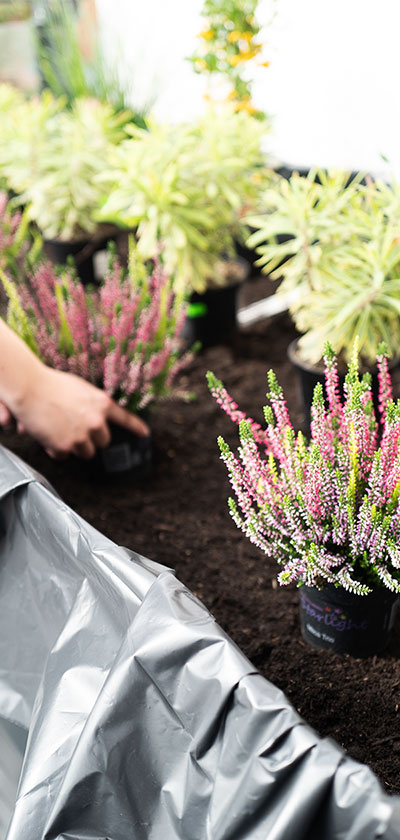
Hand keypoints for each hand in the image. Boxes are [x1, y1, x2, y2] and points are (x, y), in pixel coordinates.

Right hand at [3, 366, 148, 459]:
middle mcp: (97, 421)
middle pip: (103, 442)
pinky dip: (57, 450)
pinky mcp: (66, 447)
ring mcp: (82, 436)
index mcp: (102, 404)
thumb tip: (96, 421)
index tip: (145, 434)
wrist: (29, 387)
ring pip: (87, 452)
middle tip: (74, 429)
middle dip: (91, 439)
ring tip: (60, 431)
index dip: (136, 428)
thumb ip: (91, 405)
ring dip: (76, 446)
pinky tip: (48, 436)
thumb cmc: (50, 384)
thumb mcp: (80, 389)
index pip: (124, 418)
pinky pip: (65, 456)